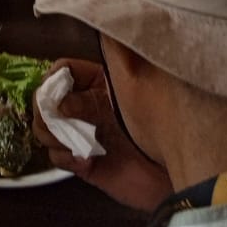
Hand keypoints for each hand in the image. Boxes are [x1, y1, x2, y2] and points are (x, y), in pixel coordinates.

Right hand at [31, 59, 169, 212]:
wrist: (181, 172)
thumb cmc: (163, 122)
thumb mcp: (134, 88)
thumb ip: (111, 62)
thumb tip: (80, 53)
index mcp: (100, 82)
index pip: (63, 71)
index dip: (54, 80)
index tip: (55, 95)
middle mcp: (88, 106)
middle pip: (46, 99)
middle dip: (46, 111)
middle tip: (58, 123)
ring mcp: (84, 134)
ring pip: (45, 127)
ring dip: (52, 135)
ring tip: (75, 145)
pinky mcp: (84, 162)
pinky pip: (56, 156)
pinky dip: (66, 158)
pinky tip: (86, 161)